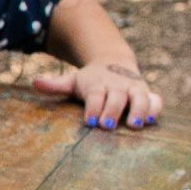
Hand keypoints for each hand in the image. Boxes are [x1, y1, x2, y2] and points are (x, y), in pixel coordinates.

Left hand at [34, 63, 162, 129]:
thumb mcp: (73, 81)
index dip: (93, 108)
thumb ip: (55, 85)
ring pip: (140, 98)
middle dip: (112, 111)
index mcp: (98, 84)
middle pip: (117, 98)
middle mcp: (117, 86)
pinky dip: (155, 109)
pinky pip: (156, 100)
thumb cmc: (90, 80)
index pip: (95, 96)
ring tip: (134, 125)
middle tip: (107, 126)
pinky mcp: (147, 93)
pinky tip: (152, 121)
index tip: (89, 122)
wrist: (114, 63)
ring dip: (139, 110)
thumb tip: (34, 82)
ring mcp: (134, 89)